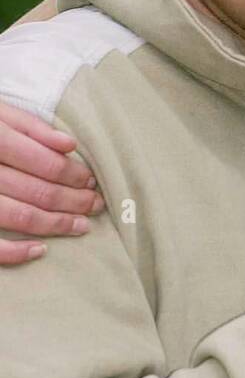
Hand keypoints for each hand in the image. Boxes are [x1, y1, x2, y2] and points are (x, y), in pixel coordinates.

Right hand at [0, 100, 102, 264]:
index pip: (43, 162)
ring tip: (80, 225)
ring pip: (18, 216)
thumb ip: (29, 126)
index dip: (73, 174)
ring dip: (54, 224)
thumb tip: (70, 145)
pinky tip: (39, 250)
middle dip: (72, 200)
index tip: (92, 181)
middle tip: (96, 205)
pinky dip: (15, 252)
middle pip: (36, 190)